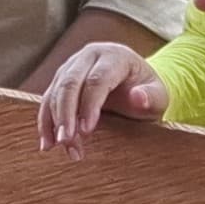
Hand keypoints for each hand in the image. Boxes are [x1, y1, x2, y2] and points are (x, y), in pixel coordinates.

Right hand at [39, 42, 167, 152]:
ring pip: (55, 91)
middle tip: (66, 140)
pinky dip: (46, 122)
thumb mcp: (158, 96)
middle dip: (66, 113)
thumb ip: (151, 97)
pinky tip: (48, 144)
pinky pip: (48, 100)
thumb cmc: (148, 92)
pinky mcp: (61, 80)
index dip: (89, 105)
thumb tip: (138, 97)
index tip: (86, 130)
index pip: (97, 80)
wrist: (137, 85)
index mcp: (114, 56)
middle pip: (70, 83)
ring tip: (62, 147)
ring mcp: (72, 66)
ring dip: (55, 121)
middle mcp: (89, 56)